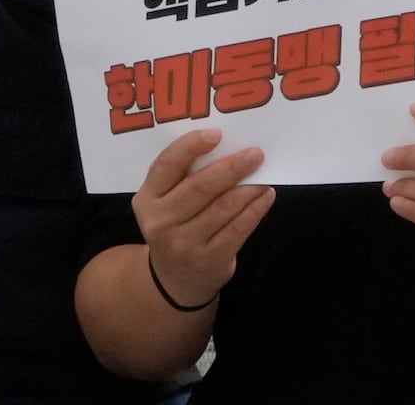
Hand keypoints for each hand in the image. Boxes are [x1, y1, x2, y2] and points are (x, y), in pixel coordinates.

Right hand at [130, 128, 270, 312]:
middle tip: (256, 153)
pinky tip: (266, 196)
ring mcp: (183, 244)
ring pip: (223, 207)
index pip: (166, 165)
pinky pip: (238, 228)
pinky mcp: (208, 260)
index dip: (191, 146)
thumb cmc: (176, 225)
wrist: (174, 279)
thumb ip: (185, 175)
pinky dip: (256, 209)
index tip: (217, 134)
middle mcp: (160, 222)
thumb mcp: (167, 202)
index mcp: (147, 199)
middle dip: (232, 167)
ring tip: (264, 174)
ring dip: (249, 187)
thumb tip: (230, 145)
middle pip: (201, 187)